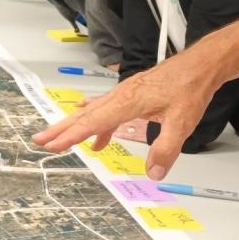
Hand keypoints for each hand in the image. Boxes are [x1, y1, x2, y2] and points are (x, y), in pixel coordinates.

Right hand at [31, 47, 222, 179]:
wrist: (199, 66)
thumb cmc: (189, 88)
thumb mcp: (182, 123)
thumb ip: (166, 149)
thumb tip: (153, 173)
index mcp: (127, 102)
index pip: (93, 123)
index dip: (72, 136)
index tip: (53, 146)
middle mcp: (120, 96)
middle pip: (84, 115)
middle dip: (60, 129)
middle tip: (40, 140)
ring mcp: (124, 94)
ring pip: (92, 112)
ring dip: (75, 126)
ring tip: (59, 140)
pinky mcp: (130, 94)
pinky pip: (105, 110)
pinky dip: (95, 122)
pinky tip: (95, 135)